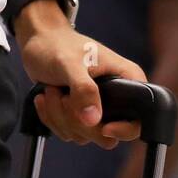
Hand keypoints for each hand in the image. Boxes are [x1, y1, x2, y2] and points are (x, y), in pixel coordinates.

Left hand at [18, 15, 146, 148]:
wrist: (37, 41)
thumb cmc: (57, 45)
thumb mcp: (70, 63)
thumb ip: (83, 88)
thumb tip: (92, 120)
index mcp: (126, 80)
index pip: (139, 120)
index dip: (125, 129)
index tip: (103, 126)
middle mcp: (115, 98)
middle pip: (106, 136)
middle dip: (78, 119)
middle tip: (63, 94)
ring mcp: (95, 109)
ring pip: (84, 135)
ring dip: (60, 115)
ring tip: (52, 89)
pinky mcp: (78, 115)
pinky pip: (68, 133)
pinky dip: (51, 118)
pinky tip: (45, 97)